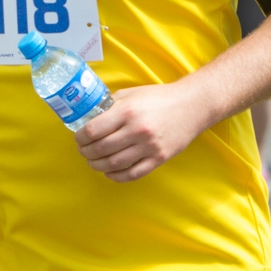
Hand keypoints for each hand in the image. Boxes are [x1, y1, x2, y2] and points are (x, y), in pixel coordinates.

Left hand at [74, 83, 207, 181]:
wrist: (192, 106)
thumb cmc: (160, 97)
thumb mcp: (132, 94)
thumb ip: (111, 105)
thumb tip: (90, 116)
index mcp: (127, 111)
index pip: (93, 130)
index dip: (80, 137)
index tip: (78, 138)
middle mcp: (137, 130)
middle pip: (101, 149)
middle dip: (86, 153)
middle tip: (83, 151)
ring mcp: (149, 146)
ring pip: (114, 164)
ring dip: (97, 166)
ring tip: (93, 162)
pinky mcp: (159, 158)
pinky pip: (132, 174)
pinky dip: (116, 176)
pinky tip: (109, 172)